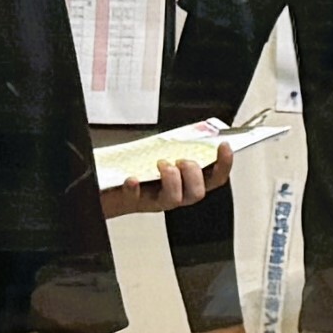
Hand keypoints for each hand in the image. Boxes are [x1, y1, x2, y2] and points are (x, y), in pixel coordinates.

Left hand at [98, 152, 228, 219]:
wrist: (108, 188)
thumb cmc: (138, 169)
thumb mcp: (162, 155)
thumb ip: (178, 147)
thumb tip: (196, 130)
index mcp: (186, 183)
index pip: (214, 179)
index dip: (224, 164)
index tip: (223, 146)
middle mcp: (174, 195)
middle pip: (198, 193)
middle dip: (193, 173)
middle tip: (181, 160)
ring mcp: (154, 200)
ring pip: (174, 199)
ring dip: (171, 179)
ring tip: (161, 164)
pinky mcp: (133, 201)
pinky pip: (136, 198)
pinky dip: (135, 187)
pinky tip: (132, 178)